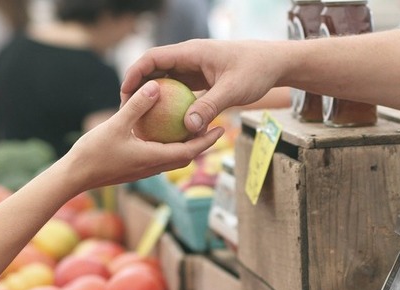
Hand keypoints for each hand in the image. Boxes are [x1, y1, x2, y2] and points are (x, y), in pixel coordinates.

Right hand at [63, 79, 223, 192]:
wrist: (74, 177)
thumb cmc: (93, 153)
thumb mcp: (116, 125)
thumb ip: (137, 106)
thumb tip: (156, 86)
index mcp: (153, 158)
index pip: (189, 151)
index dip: (207, 141)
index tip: (221, 129)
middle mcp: (152, 167)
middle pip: (185, 156)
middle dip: (202, 144)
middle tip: (214, 127)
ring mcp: (143, 170)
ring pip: (172, 158)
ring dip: (185, 146)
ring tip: (193, 128)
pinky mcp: (134, 169)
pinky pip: (158, 156)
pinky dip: (167, 146)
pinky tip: (162, 132)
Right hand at [120, 39, 282, 133]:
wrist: (274, 63)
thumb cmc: (256, 71)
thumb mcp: (233, 90)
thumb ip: (210, 107)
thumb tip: (188, 128)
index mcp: (191, 52)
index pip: (153, 58)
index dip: (135, 74)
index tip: (125, 93)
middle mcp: (189, 58)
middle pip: (154, 69)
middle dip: (138, 87)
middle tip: (127, 110)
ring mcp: (194, 68)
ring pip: (166, 80)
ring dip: (153, 97)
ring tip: (141, 118)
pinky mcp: (201, 79)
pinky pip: (179, 90)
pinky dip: (170, 103)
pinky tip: (166, 123)